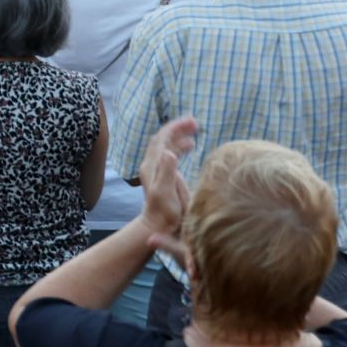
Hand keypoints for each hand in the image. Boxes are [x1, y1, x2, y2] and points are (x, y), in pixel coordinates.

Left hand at [135, 117, 197, 241]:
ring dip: (179, 135)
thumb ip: (167, 173)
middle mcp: (152, 163)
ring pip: (167, 144)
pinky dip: (180, 145)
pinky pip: (170, 152)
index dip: (175, 127)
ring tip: (194, 129)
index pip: (161, 139)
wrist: (158, 225)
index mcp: (152, 165)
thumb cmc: (164, 213)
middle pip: (163, 138)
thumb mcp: (166, 193)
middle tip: (195, 122)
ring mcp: (157, 168)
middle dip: (178, 128)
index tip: (190, 121)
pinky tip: (190, 145)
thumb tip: (169, 152)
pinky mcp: (164, 174)